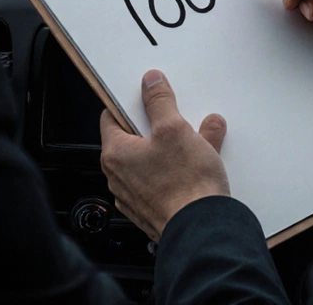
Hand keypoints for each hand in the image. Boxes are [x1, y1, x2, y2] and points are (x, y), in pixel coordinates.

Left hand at [99, 70, 229, 240]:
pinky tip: (196, 166)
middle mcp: (119, 176)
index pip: (112, 117)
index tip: (146, 98)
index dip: (130, 104)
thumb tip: (151, 83)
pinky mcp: (152, 207)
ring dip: (170, 149)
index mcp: (115, 153)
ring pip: (149, 160)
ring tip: (194, 144)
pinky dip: (175, 170)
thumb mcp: (175, 129)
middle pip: (133, 139)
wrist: (201, 228)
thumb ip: (160, 102)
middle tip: (177, 122)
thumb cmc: (185, 186)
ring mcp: (134, 195)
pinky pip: (160, 180)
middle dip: (158, 127)